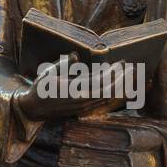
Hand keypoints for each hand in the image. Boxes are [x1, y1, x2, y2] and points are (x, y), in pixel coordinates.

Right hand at [16, 58, 138, 121]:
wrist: (35, 109)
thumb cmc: (41, 88)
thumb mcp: (48, 73)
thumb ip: (63, 65)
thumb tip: (75, 56)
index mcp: (73, 90)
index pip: (99, 81)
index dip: (113, 72)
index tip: (121, 63)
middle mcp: (81, 101)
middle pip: (108, 90)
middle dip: (121, 79)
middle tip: (131, 68)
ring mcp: (83, 107)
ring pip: (108, 98)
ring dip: (119, 87)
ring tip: (129, 76)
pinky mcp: (84, 110)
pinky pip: (103, 103)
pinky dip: (114, 95)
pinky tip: (120, 88)